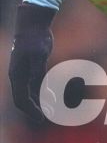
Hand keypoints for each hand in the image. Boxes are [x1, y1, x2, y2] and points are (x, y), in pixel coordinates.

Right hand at [9, 3, 55, 121]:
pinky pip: (37, 84)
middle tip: (45, 117)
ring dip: (39, 102)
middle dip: (33, 109)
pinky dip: (43, 91)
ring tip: (50, 110)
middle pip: (24, 99)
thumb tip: (38, 86)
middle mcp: (20, 76)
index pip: (21, 99)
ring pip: (31, 92)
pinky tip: (52, 95)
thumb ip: (37, 70)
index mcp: (17, 75)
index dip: (30, 110)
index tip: (41, 118)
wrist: (34, 25)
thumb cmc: (35, 39)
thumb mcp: (38, 55)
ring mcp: (26, 72)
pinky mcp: (34, 67)